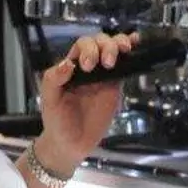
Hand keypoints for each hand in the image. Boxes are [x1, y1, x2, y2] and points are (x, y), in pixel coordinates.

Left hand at [36, 32, 136, 170]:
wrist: (71, 144)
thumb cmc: (57, 121)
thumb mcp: (49, 101)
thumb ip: (53, 80)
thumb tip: (67, 64)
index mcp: (70, 67)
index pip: (82, 46)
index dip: (88, 50)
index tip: (89, 66)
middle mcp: (87, 68)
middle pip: (100, 43)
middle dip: (106, 46)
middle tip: (107, 63)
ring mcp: (103, 76)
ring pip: (113, 49)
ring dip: (119, 44)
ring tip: (125, 50)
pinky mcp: (115, 86)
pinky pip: (124, 67)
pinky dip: (132, 53)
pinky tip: (137, 44)